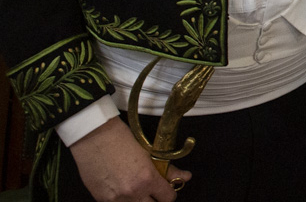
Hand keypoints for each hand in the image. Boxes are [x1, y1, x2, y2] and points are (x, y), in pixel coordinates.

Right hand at [68, 117, 189, 201]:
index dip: (169, 193)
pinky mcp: (101, 200)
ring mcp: (116, 199)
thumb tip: (186, 176)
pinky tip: (122, 189)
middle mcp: (132, 193)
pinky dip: (123, 201)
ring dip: (139, 201)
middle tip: (153, 191)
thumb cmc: (121, 139)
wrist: (93, 137)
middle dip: (155, 199)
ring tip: (137, 190)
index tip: (167, 189)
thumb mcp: (149, 152)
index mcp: (147, 179)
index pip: (168, 198)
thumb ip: (167, 169)